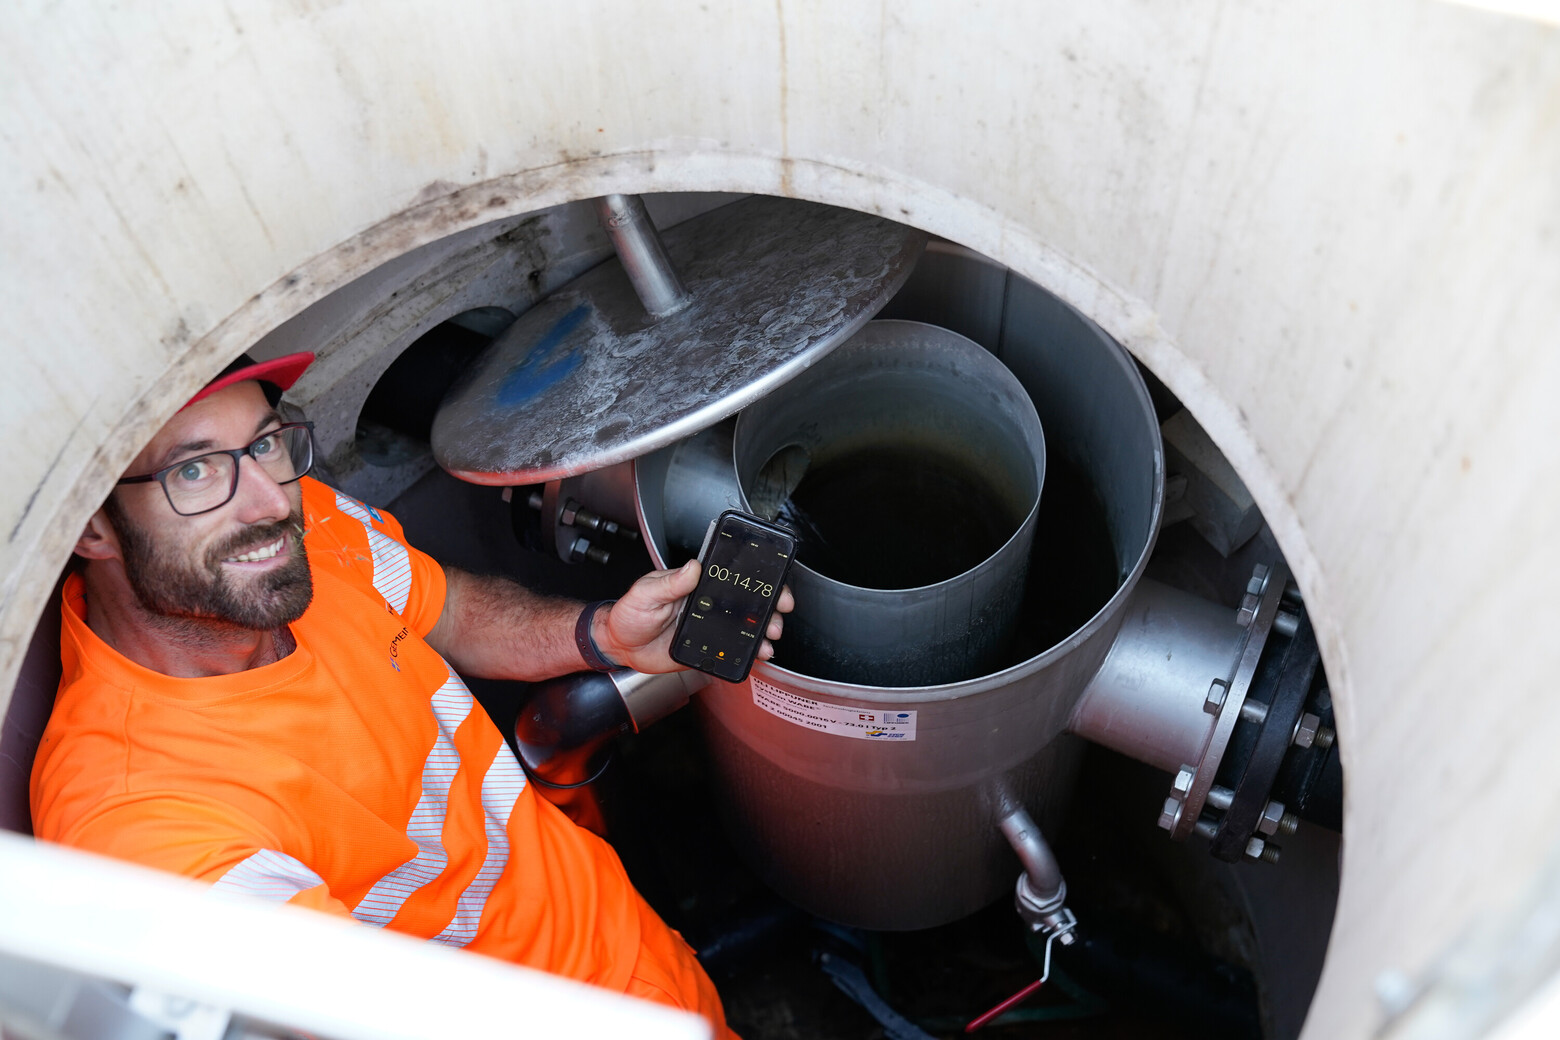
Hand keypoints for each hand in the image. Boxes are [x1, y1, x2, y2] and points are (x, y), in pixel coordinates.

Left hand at [597, 560, 794, 672]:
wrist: (620, 646)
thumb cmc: (629, 614)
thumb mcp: (645, 593)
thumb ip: (669, 583)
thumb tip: (691, 567)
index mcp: (695, 585)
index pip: (731, 577)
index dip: (755, 579)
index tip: (772, 583)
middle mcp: (706, 604)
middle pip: (746, 603)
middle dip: (769, 606)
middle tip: (779, 613)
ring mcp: (709, 627)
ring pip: (744, 627)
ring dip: (762, 631)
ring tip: (769, 637)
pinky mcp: (706, 648)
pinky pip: (731, 650)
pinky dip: (748, 653)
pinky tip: (758, 655)